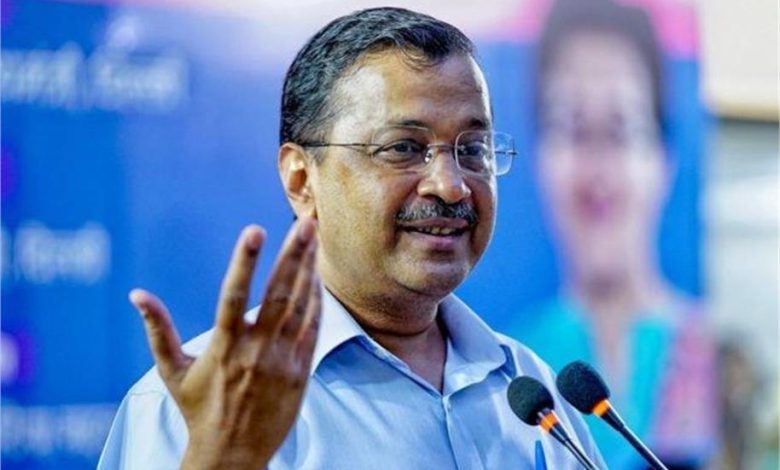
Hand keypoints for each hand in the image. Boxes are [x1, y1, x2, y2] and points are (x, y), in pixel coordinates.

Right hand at [129, 218, 320, 469]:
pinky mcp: (301, 372)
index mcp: (223, 345)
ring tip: (312, 237)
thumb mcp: (172, 371)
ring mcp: (282, 360)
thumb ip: (157, 330)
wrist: (232, 454)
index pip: (235, 294)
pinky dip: (317, 301)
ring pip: (301, 307)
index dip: (245, 260)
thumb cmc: (198, 409)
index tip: (254, 229)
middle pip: (279, 293)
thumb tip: (136, 294)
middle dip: (293, 254)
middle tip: (305, 222)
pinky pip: (313, 329)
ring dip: (308, 269)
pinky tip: (317, 276)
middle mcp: (256, 350)